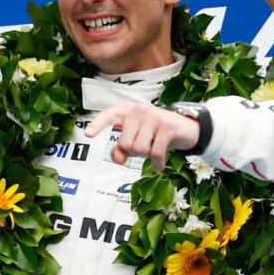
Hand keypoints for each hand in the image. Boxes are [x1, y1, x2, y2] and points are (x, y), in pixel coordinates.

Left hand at [84, 102, 199, 169]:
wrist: (186, 128)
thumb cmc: (156, 134)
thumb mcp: (137, 139)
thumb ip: (121, 149)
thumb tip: (119, 158)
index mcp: (128, 110)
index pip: (109, 116)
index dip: (97, 125)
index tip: (87, 134)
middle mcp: (139, 110)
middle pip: (125, 144)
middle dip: (134, 152)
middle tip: (146, 147)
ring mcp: (154, 116)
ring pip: (140, 149)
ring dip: (147, 156)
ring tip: (154, 148)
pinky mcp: (167, 126)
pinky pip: (155, 153)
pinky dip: (158, 164)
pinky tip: (160, 164)